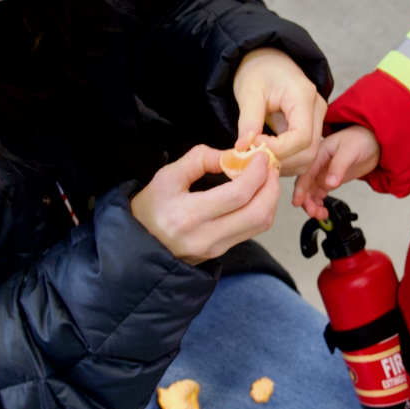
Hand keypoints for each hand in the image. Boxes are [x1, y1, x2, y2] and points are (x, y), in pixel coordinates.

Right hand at [131, 144, 280, 264]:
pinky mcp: (220, 253)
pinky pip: (252, 231)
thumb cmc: (150, 208)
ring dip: (270, 199)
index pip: (238, 195)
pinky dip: (261, 209)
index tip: (260, 155)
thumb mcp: (167, 176)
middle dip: (271, 186)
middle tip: (270, 166)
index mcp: (188, 215)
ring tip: (266, 178)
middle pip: (258, 214)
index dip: (257, 172)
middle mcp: (205, 237)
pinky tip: (256, 193)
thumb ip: (200, 159)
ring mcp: (215, 249)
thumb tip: (232, 155)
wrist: (138, 246)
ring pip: (260, 225)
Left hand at [232, 48, 326, 175]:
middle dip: (281, 160)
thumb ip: (248, 120)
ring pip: (309, 157)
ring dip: (284, 164)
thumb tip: (243, 148)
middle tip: (253, 157)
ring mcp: (317, 120)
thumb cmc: (258, 72)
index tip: (253, 148)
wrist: (267, 62)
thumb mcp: (249, 92)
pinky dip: (286, 161)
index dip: (279, 149)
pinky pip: (304, 154)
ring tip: (258, 156)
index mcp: (304, 96)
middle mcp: (317, 109)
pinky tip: (267, 155)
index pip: (302, 136)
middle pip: (309, 151)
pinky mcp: (311, 129)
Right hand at [292, 126, 380, 218]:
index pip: (304, 174)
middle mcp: (317, 165)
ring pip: (312, 192)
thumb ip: (339, 166)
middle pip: (306, 186)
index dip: (300, 189)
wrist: (373, 142)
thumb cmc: (360, 139)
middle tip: (313, 213)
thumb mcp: (349, 150)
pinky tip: (323, 211)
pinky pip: (320, 194)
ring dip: (313, 205)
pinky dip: (320, 204)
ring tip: (320, 215)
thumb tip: (330, 183)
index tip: (297, 202)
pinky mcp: (330, 179)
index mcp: (318, 154)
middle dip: (307, 201)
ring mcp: (323, 173)